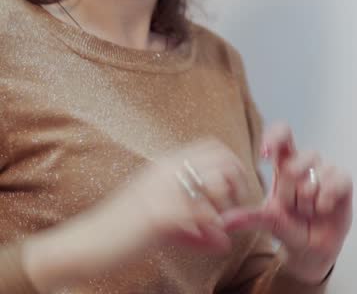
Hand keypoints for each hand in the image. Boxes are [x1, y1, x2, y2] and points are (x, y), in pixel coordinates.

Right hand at [23, 139, 254, 291]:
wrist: (85, 243)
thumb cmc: (122, 231)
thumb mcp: (159, 213)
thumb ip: (192, 218)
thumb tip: (223, 237)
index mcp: (165, 165)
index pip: (214, 147)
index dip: (233, 165)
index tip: (235, 190)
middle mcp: (165, 170)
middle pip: (223, 160)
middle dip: (237, 184)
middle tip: (234, 209)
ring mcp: (162, 190)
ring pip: (217, 184)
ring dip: (225, 207)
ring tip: (219, 226)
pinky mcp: (158, 214)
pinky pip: (202, 213)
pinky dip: (212, 228)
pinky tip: (210, 240)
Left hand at [222, 124, 352, 283]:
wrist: (312, 250)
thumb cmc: (290, 229)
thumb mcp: (268, 223)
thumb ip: (250, 218)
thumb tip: (225, 221)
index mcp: (285, 166)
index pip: (283, 135)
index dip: (276, 137)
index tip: (265, 155)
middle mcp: (306, 165)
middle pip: (296, 161)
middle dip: (291, 191)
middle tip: (293, 207)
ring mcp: (326, 171)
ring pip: (318, 171)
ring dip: (310, 199)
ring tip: (309, 211)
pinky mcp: (343, 180)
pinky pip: (337, 179)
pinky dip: (327, 198)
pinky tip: (324, 208)